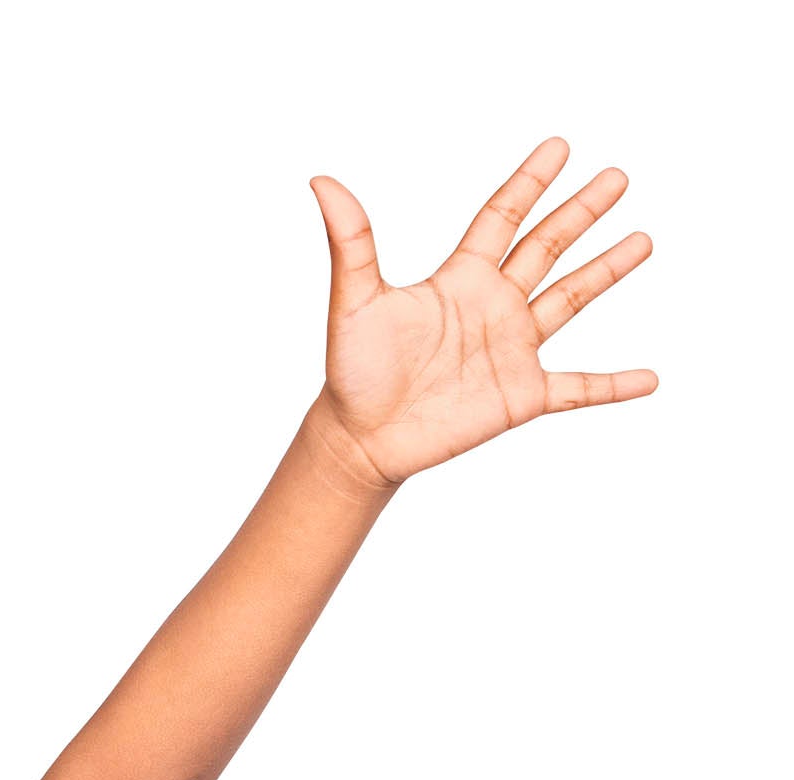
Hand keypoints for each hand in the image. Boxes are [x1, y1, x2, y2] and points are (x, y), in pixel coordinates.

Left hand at [307, 137, 655, 490]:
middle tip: (618, 176)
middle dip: (582, 212)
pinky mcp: (521, 396)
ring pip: (569, 300)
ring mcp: (511, 350)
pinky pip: (579, 389)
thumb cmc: (352, 372)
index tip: (559, 147)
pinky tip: (649, 380)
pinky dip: (614, 386)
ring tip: (644, 240)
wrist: (359, 440)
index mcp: (460, 279)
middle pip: (547, 247)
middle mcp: (492, 307)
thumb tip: (322, 181)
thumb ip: (351, 242)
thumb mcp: (353, 302)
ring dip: (606, 271)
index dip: (529, 182)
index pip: (502, 217)